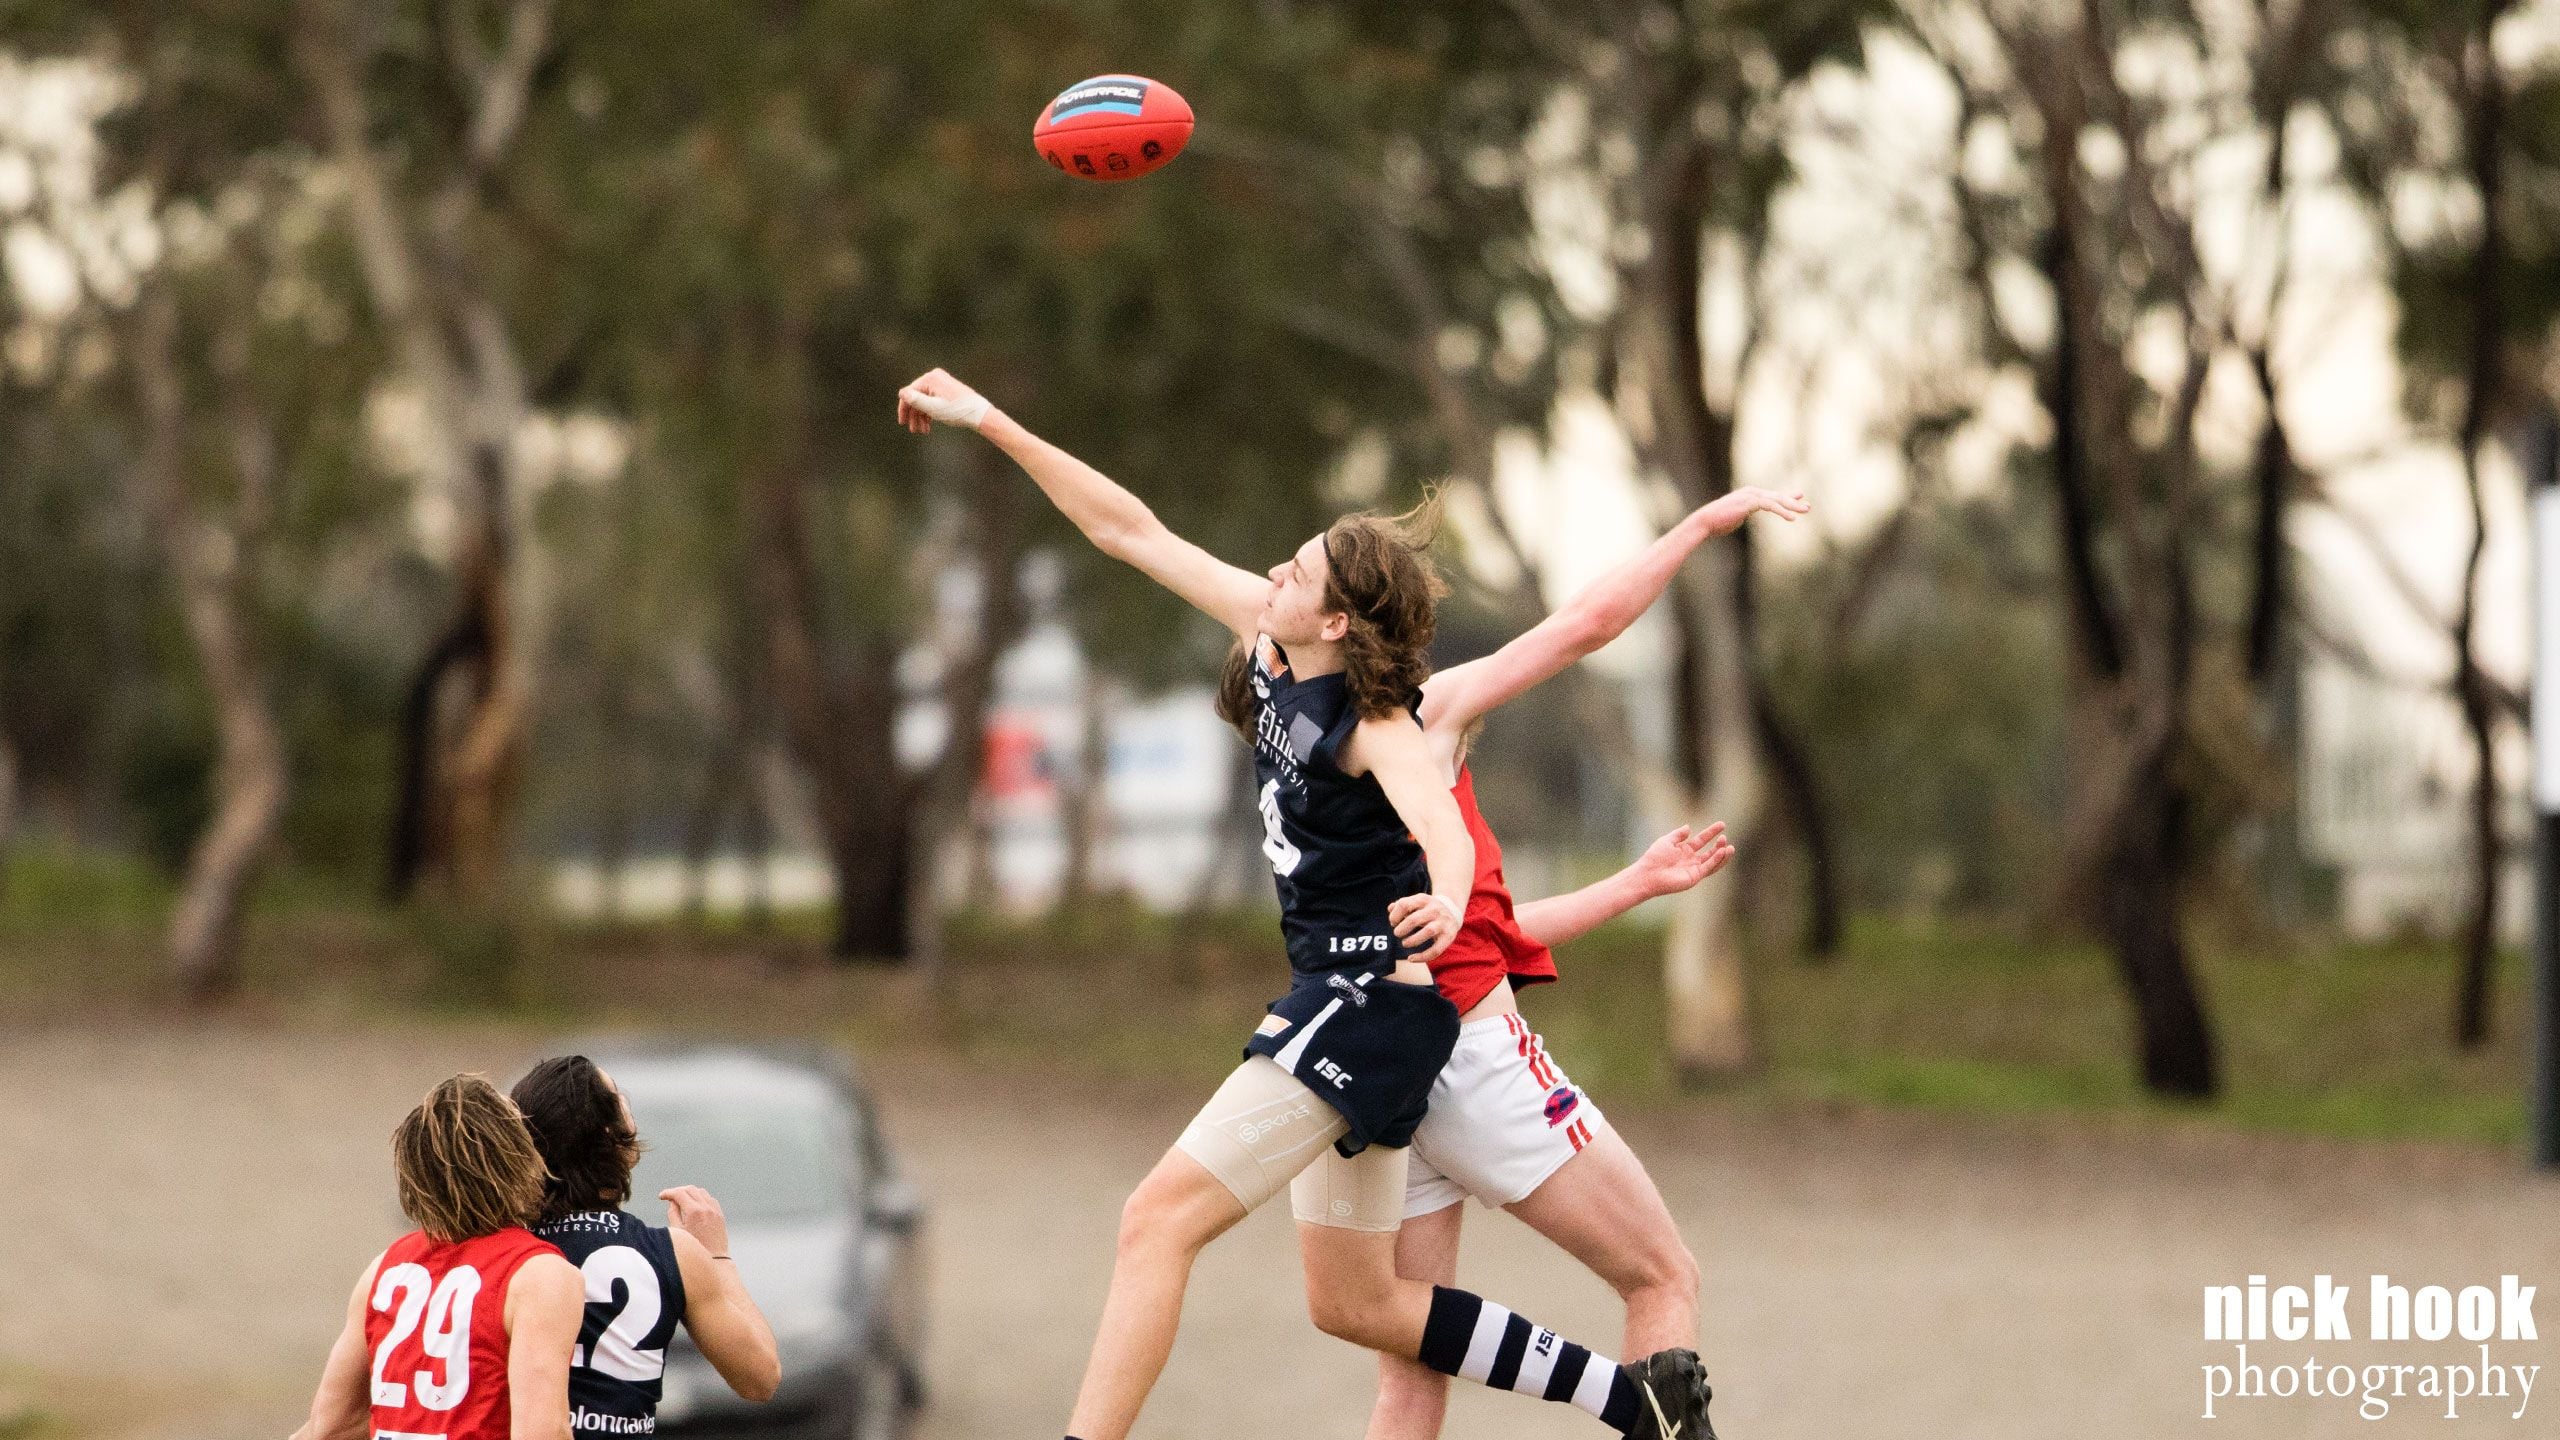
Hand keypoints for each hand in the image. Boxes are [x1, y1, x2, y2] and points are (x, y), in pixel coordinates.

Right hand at [660, 1185, 731, 1255]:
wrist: (714, 1259)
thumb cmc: (693, 1248)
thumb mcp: (678, 1232)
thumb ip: (673, 1213)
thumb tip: (673, 1202)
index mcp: (694, 1211)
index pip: (679, 1193)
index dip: (668, 1193)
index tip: (661, 1196)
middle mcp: (706, 1207)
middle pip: (690, 1189)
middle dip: (678, 1191)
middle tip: (669, 1197)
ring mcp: (715, 1210)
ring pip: (701, 1192)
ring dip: (690, 1193)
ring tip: (681, 1201)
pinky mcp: (720, 1214)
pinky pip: (709, 1199)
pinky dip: (700, 1198)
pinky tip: (694, 1205)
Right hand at [897, 368, 992, 432]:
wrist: (979, 414)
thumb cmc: (957, 411)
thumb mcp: (933, 408)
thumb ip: (916, 400)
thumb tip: (901, 392)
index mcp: (931, 378)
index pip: (910, 393)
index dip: (904, 409)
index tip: (903, 423)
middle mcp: (935, 377)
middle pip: (917, 397)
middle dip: (914, 415)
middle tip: (914, 431)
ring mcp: (941, 383)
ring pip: (924, 400)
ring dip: (921, 416)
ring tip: (923, 431)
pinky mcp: (946, 389)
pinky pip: (932, 400)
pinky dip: (929, 413)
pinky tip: (928, 425)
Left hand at [1387, 892, 1463, 963]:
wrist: (1453, 911)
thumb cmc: (1427, 909)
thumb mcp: (1416, 903)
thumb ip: (1402, 905)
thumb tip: (1390, 909)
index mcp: (1423, 899)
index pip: (1404, 905)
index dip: (1395, 915)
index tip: (1393, 923)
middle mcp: (1434, 910)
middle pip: (1414, 919)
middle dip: (1401, 929)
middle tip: (1397, 933)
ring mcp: (1443, 923)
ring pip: (1427, 932)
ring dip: (1412, 940)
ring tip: (1405, 943)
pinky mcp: (1448, 936)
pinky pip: (1436, 950)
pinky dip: (1422, 957)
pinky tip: (1411, 958)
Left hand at [1630, 822, 1732, 898]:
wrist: (1648, 874)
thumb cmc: (1654, 858)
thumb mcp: (1667, 841)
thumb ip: (1678, 835)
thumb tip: (1689, 827)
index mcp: (1684, 850)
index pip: (1702, 840)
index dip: (1712, 832)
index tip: (1722, 824)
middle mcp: (1691, 860)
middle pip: (1710, 852)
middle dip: (1718, 845)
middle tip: (1724, 837)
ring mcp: (1694, 869)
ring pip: (1712, 861)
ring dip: (1722, 854)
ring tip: (1730, 846)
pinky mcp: (1694, 877)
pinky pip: (1708, 868)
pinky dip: (1716, 860)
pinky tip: (1722, 852)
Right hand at [1693, 487, 1809, 537]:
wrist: (1705, 522)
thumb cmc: (1717, 523)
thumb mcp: (1735, 518)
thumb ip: (1744, 514)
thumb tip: (1745, 516)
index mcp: (1749, 495)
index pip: (1772, 496)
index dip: (1787, 497)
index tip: (1800, 498)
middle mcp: (1752, 492)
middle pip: (1777, 496)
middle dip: (1793, 501)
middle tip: (1808, 507)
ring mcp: (1751, 495)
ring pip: (1776, 499)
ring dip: (1792, 506)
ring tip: (1804, 511)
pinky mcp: (1750, 502)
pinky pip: (1770, 506)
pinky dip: (1782, 511)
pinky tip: (1792, 518)